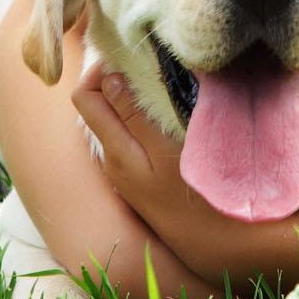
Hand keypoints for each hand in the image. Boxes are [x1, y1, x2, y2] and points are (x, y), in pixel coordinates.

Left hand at [74, 62, 277, 279]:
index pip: (86, 95)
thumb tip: (108, 77)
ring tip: (155, 78)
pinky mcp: (139, 178)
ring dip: (126, 95)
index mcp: (114, 150)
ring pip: (112, 119)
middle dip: (110, 77)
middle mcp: (112, 160)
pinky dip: (135, 116)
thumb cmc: (194, 196)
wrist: (212, 245)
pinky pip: (126, 136)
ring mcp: (125, 171)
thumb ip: (134, 115)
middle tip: (142, 58)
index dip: (100, 67)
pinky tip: (162, 109)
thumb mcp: (164, 151)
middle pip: (95, 104)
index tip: (128, 53)